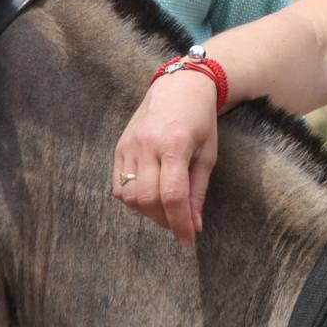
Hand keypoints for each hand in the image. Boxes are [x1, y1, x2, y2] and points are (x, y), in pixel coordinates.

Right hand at [111, 69, 219, 246]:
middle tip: (180, 223)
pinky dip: (133, 200)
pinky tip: (150, 196)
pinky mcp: (118, 148)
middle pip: (148, 199)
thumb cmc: (200, 119)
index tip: (188, 240)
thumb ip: (198, 190)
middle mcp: (147, 145)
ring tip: (166, 209)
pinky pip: (118, 187)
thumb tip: (193, 225)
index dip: (179, 223)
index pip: (172, 195)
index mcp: (174, 143)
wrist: (178, 87)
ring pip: (129, 196)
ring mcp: (129, 146)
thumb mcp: (208, 153)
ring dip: (148, 212)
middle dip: (165, 220)